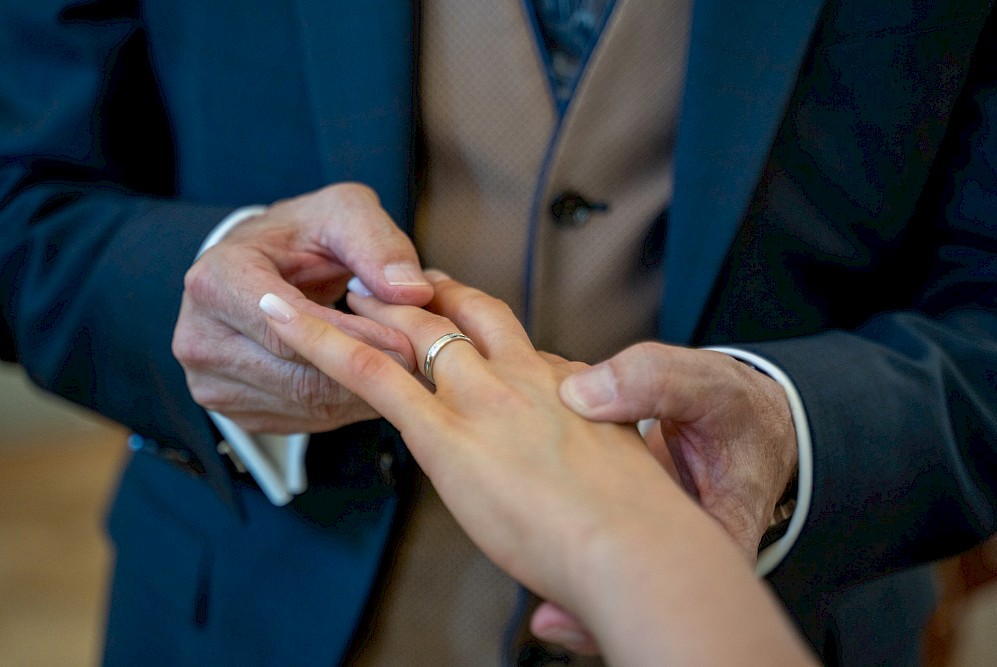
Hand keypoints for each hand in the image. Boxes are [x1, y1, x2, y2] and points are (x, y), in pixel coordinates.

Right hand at [171, 183, 432, 432]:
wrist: (264, 262)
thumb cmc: (303, 234)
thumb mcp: (343, 214)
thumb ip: (379, 246)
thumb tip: (411, 292)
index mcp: (215, 281)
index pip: (289, 329)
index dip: (353, 340)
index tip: (407, 345)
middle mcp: (199, 337)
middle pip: (298, 376)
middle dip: (367, 372)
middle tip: (421, 367)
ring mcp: (210, 381)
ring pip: (305, 405)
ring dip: (363, 395)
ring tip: (407, 374)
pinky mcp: (232, 412)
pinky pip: (302, 421)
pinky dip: (346, 407)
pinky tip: (373, 384)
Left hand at [258, 275, 814, 665]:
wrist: (640, 546)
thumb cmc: (644, 528)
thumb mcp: (630, 475)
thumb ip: (601, 460)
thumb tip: (595, 474)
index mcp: (568, 388)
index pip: (517, 346)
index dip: (485, 330)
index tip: (468, 322)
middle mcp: (525, 378)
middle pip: (469, 317)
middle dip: (432, 294)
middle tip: (403, 282)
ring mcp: (484, 400)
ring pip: (419, 330)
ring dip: (378, 306)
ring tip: (344, 288)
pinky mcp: (446, 435)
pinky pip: (373, 375)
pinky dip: (326, 343)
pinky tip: (292, 323)